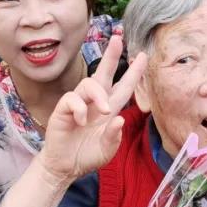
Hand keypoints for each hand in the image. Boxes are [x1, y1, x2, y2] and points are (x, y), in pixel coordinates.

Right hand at [38, 36, 146, 182]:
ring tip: (104, 111)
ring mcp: (78, 104)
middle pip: (103, 73)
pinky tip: (81, 122)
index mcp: (109, 109)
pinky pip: (72, 99)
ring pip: (89, 84)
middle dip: (111, 55)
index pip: (124, 87)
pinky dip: (79, 109)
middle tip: (118, 39)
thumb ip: (114, 137)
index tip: (143, 56)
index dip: (134, 73)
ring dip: (99, 95)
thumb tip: (119, 119)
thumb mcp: (107, 150)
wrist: (65, 167)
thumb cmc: (87, 156)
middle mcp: (94, 102)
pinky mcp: (63, 109)